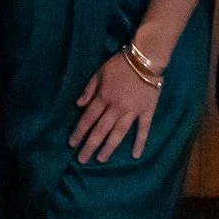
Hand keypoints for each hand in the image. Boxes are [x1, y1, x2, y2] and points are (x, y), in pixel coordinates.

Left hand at [70, 48, 160, 164]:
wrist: (146, 59)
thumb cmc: (121, 64)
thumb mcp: (100, 72)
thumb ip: (89, 89)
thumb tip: (78, 105)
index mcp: (104, 97)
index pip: (88, 118)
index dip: (79, 132)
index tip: (71, 144)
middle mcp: (116, 107)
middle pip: (100, 129)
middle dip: (90, 145)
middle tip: (82, 160)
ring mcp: (132, 111)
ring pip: (118, 133)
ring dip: (109, 147)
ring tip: (101, 159)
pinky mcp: (147, 112)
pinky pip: (143, 129)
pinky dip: (140, 142)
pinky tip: (136, 155)